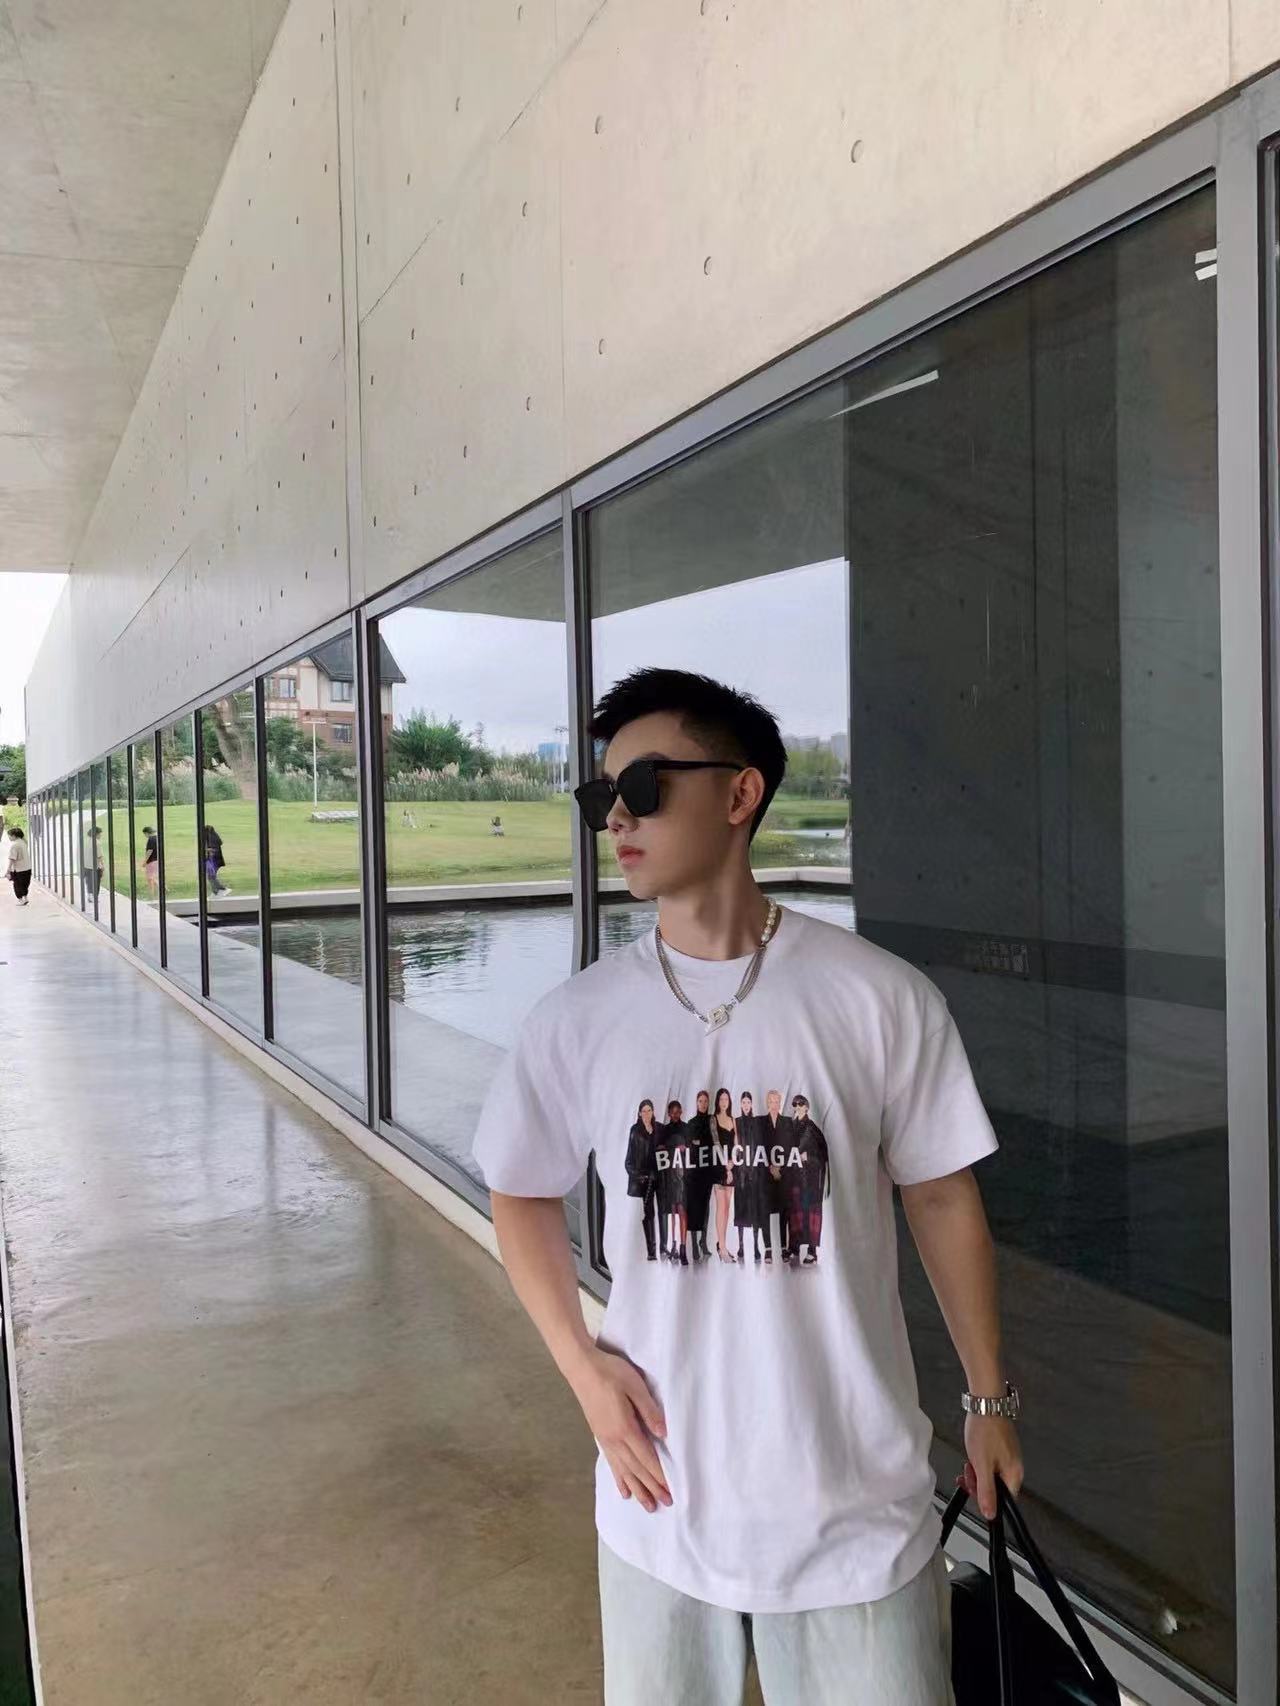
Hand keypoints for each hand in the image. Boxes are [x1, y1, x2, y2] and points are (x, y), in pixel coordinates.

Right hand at [568, 1345, 671, 1514]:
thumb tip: (663, 1434)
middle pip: (636, 1469)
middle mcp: (614, 1440)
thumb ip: (649, 1410)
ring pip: (624, 1471)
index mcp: (625, 1428)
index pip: (646, 1458)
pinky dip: (620, 1479)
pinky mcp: (600, 1436)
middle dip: (652, 1487)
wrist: (581, 1368)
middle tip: (666, 1504)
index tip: (671, 1491)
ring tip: (648, 1506)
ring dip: (638, 1489)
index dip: (659, 1476)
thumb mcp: (635, 1385)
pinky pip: (612, 1463)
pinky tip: (624, 1490)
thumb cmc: (610, 1372)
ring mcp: (605, 1440)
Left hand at [958, 1414, 1023, 1520]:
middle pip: (996, 1488)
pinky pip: (990, 1463)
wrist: (985, 1403)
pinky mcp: (1001, 1448)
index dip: (987, 1499)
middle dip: (979, 1482)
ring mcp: (1008, 1457)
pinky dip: (979, 1462)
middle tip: (969, 1471)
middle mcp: (1014, 1467)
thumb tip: (990, 1514)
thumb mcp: (981, 1465)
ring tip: (969, 1460)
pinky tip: (973, 1454)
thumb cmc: (985, 1430)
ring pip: (991, 1475)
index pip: (1004, 1501)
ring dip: (977, 1471)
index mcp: (1014, 1475)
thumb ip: (986, 1491)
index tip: (975, 1488)